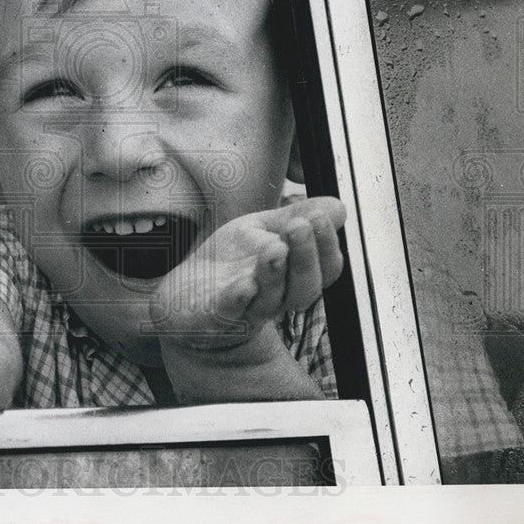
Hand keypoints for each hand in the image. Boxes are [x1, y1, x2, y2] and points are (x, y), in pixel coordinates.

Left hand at [148, 196, 345, 350]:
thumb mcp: (261, 231)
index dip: (327, 246)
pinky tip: (244, 284)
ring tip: (275, 248)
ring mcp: (246, 310)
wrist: (184, 294)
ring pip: (271, 300)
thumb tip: (339, 206)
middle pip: (304, 288)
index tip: (320, 217)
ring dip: (275, 273)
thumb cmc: (230, 263)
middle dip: (305, 256)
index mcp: (293, 277)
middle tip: (299, 226)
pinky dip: (239, 298)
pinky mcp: (215, 316)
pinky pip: (231, 311)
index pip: (324, 269)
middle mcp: (277, 298)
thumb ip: (294, 217)